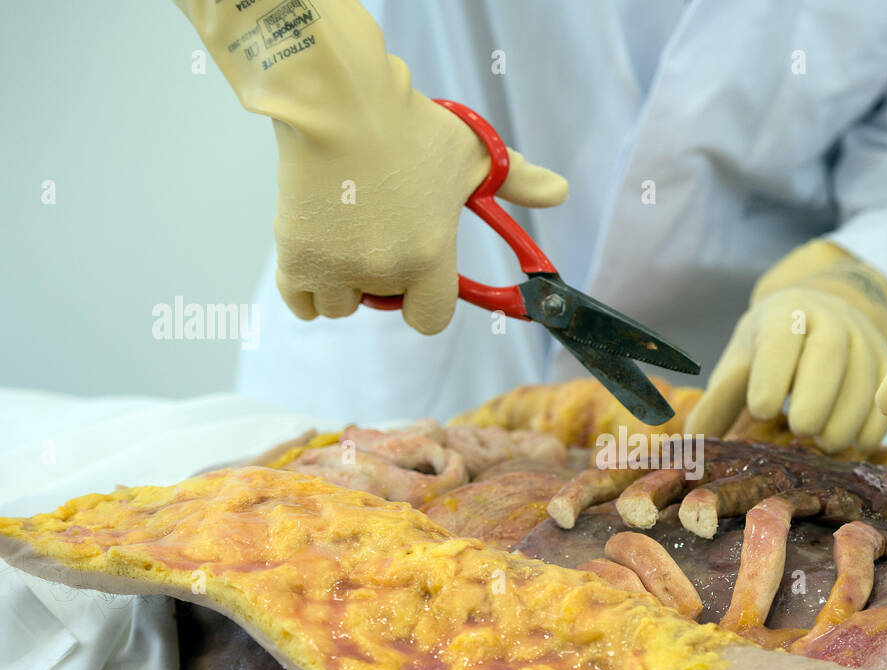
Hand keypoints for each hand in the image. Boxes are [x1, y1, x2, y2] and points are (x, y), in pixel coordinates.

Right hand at [175, 0, 566, 335]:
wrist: (337, 101)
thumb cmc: (407, 126)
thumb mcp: (473, 155)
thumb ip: (518, 181)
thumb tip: (561, 191)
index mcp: (430, 257)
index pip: (430, 319)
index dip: (425, 300)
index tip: (417, 277)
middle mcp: (384, 271)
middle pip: (383, 305)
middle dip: (382, 281)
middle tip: (378, 235)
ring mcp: (336, 267)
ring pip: (340, 305)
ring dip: (342, 283)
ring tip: (345, 237)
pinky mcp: (295, 256)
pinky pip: (300, 302)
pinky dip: (306, 287)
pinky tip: (316, 257)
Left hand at [686, 240, 886, 452]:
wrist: (821, 313)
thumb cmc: (771, 348)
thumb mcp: (741, 362)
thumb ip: (719, 399)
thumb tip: (694, 442)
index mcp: (784, 314)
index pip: (780, 338)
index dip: (772, 374)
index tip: (761, 411)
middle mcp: (830, 319)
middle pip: (829, 354)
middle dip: (816, 396)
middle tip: (801, 430)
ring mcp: (864, 338)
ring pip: (864, 375)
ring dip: (847, 416)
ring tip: (826, 444)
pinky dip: (874, 424)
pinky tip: (854, 445)